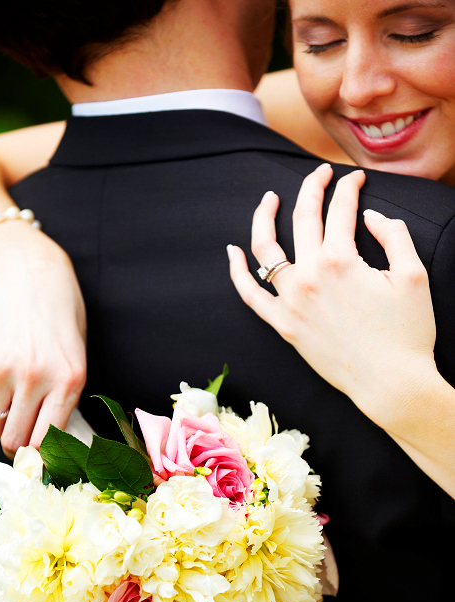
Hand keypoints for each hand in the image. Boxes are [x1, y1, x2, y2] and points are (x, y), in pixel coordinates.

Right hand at [0, 223, 86, 457]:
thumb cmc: (60, 316)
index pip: (50, 439)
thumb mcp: (77, 356)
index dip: (43, 458)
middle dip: (19, 449)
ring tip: (9, 416)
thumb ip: (65, 395)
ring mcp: (6, 370)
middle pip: (17, 439)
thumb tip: (53, 438)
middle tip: (21, 444)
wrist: (30, 272)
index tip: (41, 462)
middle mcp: (38, 378)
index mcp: (70, 380)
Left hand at [227, 164, 437, 432]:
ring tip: (268, 199)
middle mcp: (308, 276)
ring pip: (266, 249)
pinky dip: (238, 272)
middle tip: (321, 174)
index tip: (356, 180)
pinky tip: (233, 252)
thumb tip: (368, 216)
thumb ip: (393, 235)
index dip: (349, 187)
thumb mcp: (414, 275)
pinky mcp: (283, 326)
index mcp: (340, 259)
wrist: (391, 384)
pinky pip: (251, 296)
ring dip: (263, 217)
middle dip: (312, 187)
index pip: (340, 208)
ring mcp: (290, 302)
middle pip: (302, 217)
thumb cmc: (407, 333)